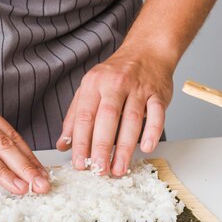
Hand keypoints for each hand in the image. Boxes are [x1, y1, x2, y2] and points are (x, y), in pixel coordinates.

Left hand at [56, 46, 173, 175]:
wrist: (146, 51)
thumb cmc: (115, 75)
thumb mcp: (89, 89)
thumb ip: (74, 118)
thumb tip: (63, 145)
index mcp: (94, 84)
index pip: (85, 117)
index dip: (81, 143)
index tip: (80, 163)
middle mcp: (115, 84)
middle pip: (107, 119)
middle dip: (102, 147)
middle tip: (99, 170)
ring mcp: (138, 88)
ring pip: (132, 120)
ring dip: (125, 147)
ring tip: (119, 168)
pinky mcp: (158, 94)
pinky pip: (157, 114)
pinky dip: (152, 132)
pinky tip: (146, 148)